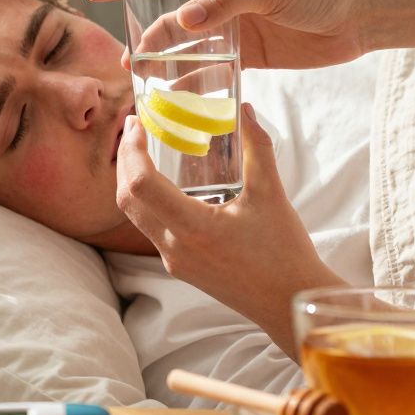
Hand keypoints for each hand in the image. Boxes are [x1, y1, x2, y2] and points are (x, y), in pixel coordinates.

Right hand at [85, 0, 366, 70]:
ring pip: (186, 50)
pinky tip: (181, 104)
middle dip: (142, 39)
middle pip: (167, 20)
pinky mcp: (249, 57)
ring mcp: (232, 30)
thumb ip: (225, 3)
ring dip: (165, 67)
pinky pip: (212, 72)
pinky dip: (195, 87)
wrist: (358, 14)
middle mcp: (219, 1)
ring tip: (144, 89)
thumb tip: (181, 23)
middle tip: (122, 65)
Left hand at [116, 102, 344, 356]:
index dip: (132, 150)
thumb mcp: (272, 195)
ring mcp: (174, 261)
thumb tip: (246, 110)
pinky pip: (151, 229)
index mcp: (194, 228)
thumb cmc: (284, 253)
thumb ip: (258, 149)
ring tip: (144, 150)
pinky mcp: (180, 267)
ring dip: (132, 181)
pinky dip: (147, 201)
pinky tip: (164, 183)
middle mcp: (175, 248)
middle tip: (135, 128)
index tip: (138, 124)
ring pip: (135, 216)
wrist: (289, 303)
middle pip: (127, 200)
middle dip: (125, 160)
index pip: (141, 185)